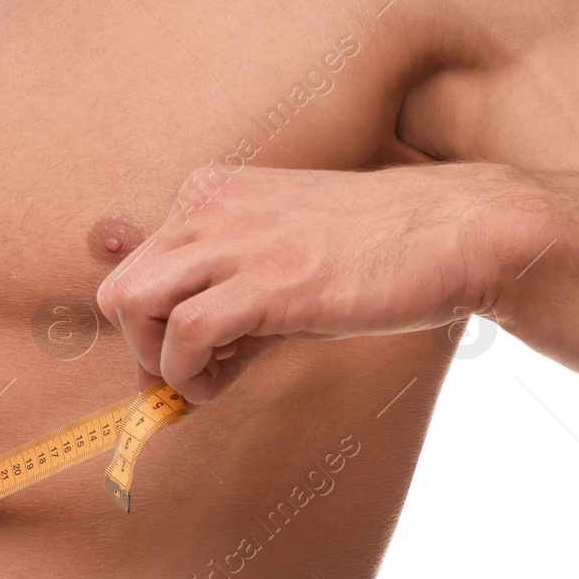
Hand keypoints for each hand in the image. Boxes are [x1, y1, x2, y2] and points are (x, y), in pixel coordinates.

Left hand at [97, 162, 528, 403]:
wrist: (459, 232)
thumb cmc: (376, 252)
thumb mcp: (280, 257)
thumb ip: (224, 294)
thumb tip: (173, 364)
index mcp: (212, 193)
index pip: (135, 267)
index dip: (147, 328)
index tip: (182, 362)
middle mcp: (212, 207)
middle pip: (120, 289)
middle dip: (140, 349)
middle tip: (185, 381)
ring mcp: (237, 240)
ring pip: (135, 305)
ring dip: (159, 364)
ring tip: (208, 382)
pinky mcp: (268, 282)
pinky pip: (184, 332)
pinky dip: (187, 375)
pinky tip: (220, 385)